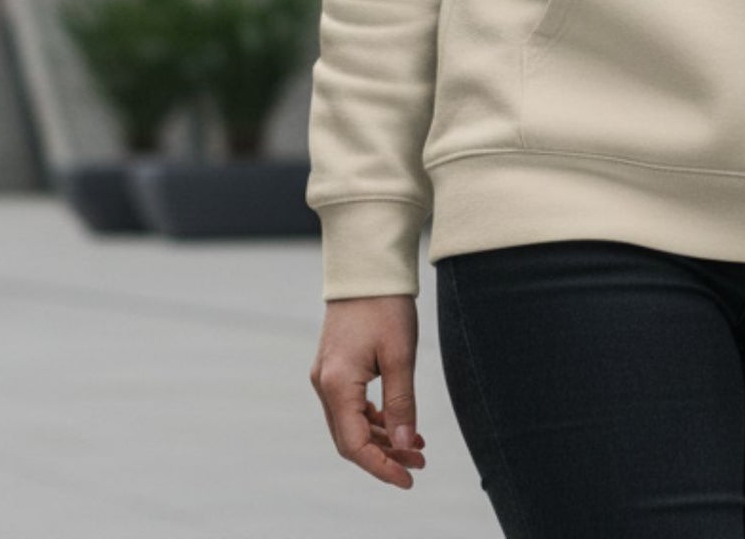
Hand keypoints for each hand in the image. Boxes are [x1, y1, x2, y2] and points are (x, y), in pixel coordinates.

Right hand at [310, 293, 428, 487]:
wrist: (367, 265)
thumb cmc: (386, 304)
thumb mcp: (401, 355)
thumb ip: (402, 403)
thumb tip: (406, 445)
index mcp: (336, 384)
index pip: (354, 445)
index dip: (381, 467)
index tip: (409, 479)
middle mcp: (324, 384)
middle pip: (350, 439)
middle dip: (385, 455)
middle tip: (420, 462)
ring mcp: (327, 375)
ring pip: (351, 423)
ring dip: (382, 438)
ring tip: (417, 445)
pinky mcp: (335, 366)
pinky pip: (352, 405)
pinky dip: (375, 418)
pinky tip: (400, 422)